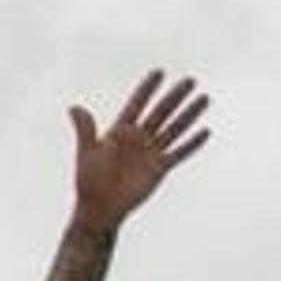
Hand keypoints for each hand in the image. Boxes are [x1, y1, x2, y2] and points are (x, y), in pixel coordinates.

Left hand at [69, 70, 211, 228]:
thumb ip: (85, 129)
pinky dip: (192, 143)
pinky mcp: (160, 168)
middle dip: (175, 96)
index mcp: (120, 131)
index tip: (159, 72)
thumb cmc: (89, 181)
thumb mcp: (87, 152)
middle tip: (190, 80)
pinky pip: (180, 153)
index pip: (137, 104)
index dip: (147, 89)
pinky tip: (205, 132)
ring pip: (175, 128)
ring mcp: (151, 152)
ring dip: (190, 114)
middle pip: (161, 112)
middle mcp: (139, 138)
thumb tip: (74, 107)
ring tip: (204, 98)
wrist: (100, 208)